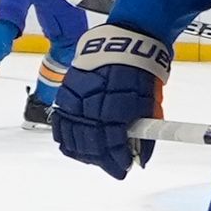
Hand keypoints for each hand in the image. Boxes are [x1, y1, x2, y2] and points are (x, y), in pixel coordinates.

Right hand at [47, 22, 168, 176]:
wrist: (126, 42)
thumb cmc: (142, 73)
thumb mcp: (150, 104)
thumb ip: (144, 132)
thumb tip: (141, 159)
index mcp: (116, 108)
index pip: (113, 145)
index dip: (119, 161)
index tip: (125, 168)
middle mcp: (93, 105)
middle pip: (92, 145)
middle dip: (103, 161)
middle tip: (113, 167)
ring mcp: (76, 99)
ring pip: (73, 137)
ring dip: (85, 153)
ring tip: (96, 159)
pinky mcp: (66, 93)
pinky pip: (60, 122)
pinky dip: (66, 137)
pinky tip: (74, 146)